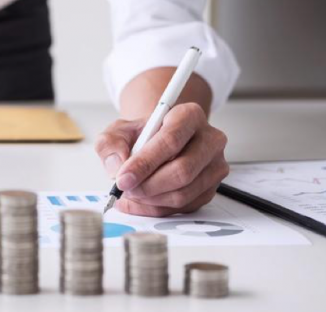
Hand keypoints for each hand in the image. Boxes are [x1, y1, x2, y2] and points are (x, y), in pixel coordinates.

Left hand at [95, 103, 228, 216]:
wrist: (155, 143)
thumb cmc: (141, 135)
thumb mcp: (118, 131)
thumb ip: (111, 143)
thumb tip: (117, 166)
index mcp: (189, 116)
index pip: (170, 141)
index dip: (144, 163)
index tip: (122, 178)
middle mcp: (209, 139)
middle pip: (182, 170)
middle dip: (147, 186)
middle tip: (124, 189)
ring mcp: (214, 166)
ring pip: (184, 193)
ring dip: (151, 200)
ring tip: (130, 194)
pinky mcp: (210, 188)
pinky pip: (184, 207)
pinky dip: (157, 209)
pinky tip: (139, 202)